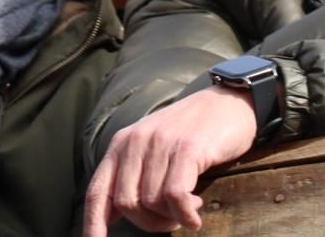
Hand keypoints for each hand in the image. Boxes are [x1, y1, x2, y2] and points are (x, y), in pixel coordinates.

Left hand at [81, 85, 256, 234]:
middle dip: (149, 222)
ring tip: (189, 210)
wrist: (232, 101)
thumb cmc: (195, 131)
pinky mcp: (187, 148)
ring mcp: (162, 143)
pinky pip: (175, 195)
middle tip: (171, 221)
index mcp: (123, 143)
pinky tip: (196, 214)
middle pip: (127, 204)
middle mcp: (137, 141)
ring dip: (172, 218)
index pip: (98, 191)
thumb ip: (133, 173)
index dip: (93, 223)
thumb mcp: (154, 146)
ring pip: (152, 202)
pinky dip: (185, 213)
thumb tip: (111, 216)